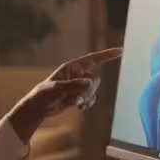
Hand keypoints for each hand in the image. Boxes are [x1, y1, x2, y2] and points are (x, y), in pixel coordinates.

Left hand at [8, 47, 122, 141]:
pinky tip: (79, 108)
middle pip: (95, 79)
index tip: (121, 51)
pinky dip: (87, 103)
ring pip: (94, 90)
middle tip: (79, 98)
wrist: (38, 108)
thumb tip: (90, 82)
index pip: (93, 59)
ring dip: (88, 98)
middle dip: (90, 90)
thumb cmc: (43, 95)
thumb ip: (73, 85)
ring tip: (76, 103)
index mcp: (72, 67)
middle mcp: (77, 74)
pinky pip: (91, 98)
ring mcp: (78, 85)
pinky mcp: (78, 95)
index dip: (107, 55)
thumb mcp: (55, 89)